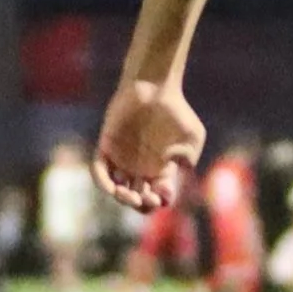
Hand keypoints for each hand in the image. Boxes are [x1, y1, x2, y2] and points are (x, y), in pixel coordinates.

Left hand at [98, 77, 205, 210]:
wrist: (154, 86)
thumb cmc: (176, 110)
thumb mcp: (193, 137)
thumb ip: (188, 158)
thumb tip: (173, 171)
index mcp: (162, 169)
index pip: (159, 197)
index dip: (162, 200)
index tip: (164, 189)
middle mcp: (141, 168)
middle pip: (139, 199)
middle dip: (142, 205)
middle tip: (145, 196)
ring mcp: (123, 160)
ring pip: (118, 190)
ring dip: (123, 198)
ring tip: (127, 194)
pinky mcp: (107, 148)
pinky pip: (100, 171)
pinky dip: (103, 182)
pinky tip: (112, 187)